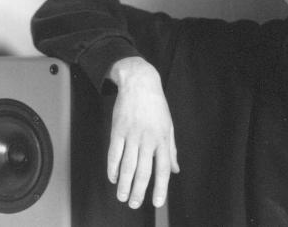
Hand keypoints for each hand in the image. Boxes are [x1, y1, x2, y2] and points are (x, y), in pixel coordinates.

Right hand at [107, 57, 179, 208]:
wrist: (140, 83)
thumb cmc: (156, 106)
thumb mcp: (169, 126)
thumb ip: (171, 150)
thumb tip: (175, 170)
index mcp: (162, 139)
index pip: (162, 169)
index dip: (160, 188)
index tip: (157, 202)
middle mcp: (147, 139)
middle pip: (143, 171)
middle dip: (139, 191)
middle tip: (134, 204)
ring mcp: (131, 134)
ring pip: (127, 165)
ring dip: (124, 184)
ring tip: (122, 197)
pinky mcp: (117, 130)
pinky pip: (113, 153)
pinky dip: (112, 168)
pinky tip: (113, 178)